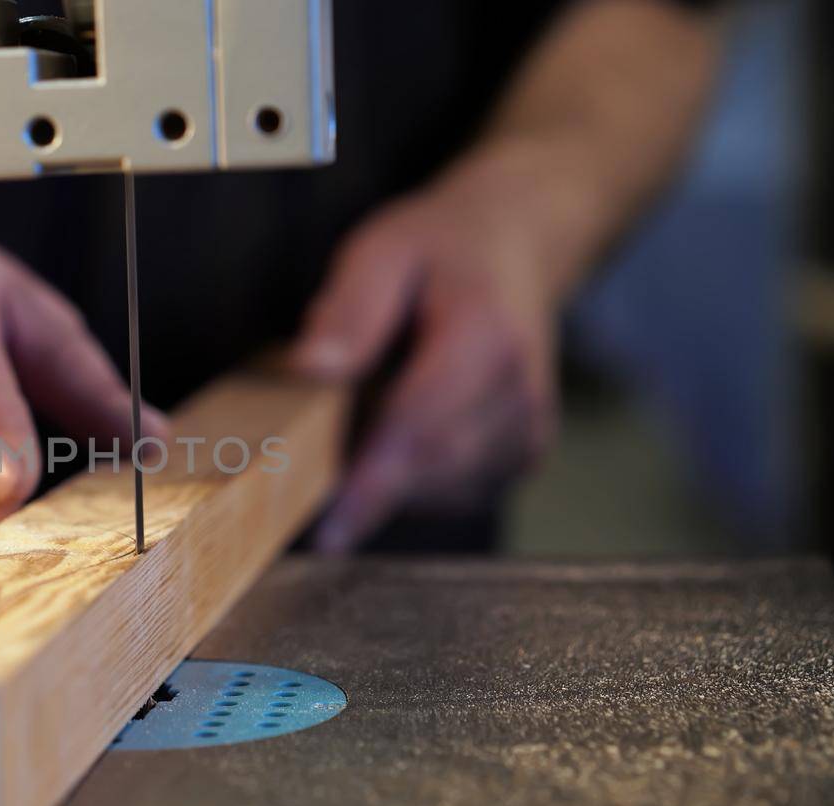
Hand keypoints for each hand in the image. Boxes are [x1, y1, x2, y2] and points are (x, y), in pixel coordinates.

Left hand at [289, 155, 562, 552]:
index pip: (421, 426)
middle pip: (429, 467)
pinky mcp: (524, 456)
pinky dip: (413, 479)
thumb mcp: (382, 250)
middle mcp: (521, 393)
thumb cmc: (438, 250)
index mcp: (487, 338)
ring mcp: (529, 431)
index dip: (371, 483)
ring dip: (387, 478)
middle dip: (364, 483)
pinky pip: (454, 492)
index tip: (329, 531)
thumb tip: (310, 367)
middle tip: (303, 471)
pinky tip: (395, 434)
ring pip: (439, 489)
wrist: (515, 247)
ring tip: (360, 423)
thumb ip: (349, 308)